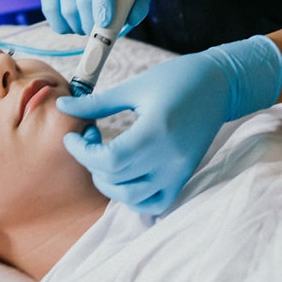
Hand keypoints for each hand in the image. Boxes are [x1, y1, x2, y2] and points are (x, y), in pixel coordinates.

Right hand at [40, 0, 148, 34]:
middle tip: (99, 32)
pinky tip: (74, 22)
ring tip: (88, 24)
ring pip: (66, 9)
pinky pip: (50, 11)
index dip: (102, 1)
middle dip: (92, 24)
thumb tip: (132, 19)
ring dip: (79, 26)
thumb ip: (137, 2)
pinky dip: (63, 25)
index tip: (105, 22)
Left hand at [57, 36, 281, 213]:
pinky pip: (154, 203)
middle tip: (90, 136)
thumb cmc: (177, 78)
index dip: (83, 152)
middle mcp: (169, 158)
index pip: (110, 159)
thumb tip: (63, 106)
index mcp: (156, 131)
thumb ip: (97, 102)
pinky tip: (124, 173)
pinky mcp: (183, 176)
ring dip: (108, 183)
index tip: (73, 137)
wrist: (219, 85)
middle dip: (91, 162)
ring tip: (104, 156)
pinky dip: (133, 197)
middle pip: (116, 178)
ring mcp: (178, 171)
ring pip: (132, 198)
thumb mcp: (135, 87)